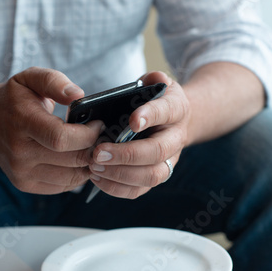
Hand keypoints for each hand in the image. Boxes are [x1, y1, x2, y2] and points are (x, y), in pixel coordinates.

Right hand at [0, 67, 103, 193]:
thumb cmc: (15, 98)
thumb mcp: (31, 78)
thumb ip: (55, 82)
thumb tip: (77, 95)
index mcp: (22, 122)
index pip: (61, 138)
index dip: (87, 134)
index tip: (98, 124)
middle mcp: (19, 152)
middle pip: (72, 159)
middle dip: (94, 148)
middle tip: (101, 136)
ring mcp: (21, 172)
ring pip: (72, 177)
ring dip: (89, 163)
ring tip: (91, 147)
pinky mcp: (25, 184)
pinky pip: (64, 186)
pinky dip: (77, 174)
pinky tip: (77, 159)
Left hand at [88, 72, 190, 198]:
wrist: (175, 121)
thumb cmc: (158, 100)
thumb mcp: (158, 83)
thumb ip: (152, 80)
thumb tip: (145, 83)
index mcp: (177, 109)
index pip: (166, 111)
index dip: (150, 116)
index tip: (131, 120)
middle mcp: (176, 138)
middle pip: (157, 152)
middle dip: (127, 155)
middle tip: (98, 152)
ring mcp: (168, 160)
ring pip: (151, 176)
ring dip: (120, 175)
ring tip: (94, 167)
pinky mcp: (155, 176)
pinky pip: (139, 190)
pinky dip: (117, 188)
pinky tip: (98, 178)